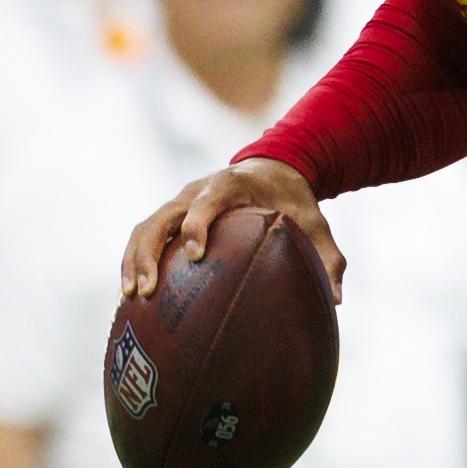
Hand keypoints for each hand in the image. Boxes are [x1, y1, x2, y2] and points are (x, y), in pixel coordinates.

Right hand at [123, 160, 343, 302]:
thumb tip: (335, 299)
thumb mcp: (315, 221)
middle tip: (149, 291)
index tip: (195, 255)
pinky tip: (132, 296)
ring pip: (145, 227)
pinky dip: (133, 261)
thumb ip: (327, 255)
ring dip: (133, 260)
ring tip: (131, 297)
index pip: (207, 201)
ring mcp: (179, 202)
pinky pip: (145, 236)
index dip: (197, 225)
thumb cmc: (293, 199)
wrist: (272, 168)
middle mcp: (196, 190)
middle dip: (149, 253)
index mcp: (231, 185)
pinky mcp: (171, 215)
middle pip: (162, 217)